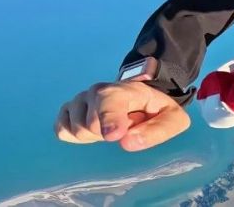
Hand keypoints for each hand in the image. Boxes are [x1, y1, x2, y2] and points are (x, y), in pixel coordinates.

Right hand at [54, 81, 189, 151]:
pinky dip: (76, 136)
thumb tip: (128, 142)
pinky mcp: (68, 109)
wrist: (140, 96)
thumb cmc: (155, 110)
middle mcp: (98, 90)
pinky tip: (93, 130)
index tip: (113, 135)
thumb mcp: (172, 119)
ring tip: (109, 127)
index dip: (109, 119)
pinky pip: (61, 130)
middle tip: (123, 128)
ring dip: (93, 136)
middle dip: (107, 134)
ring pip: (75, 128)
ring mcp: (81, 98)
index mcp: (126, 90)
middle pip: (90, 123)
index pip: (110, 101)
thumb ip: (157, 131)